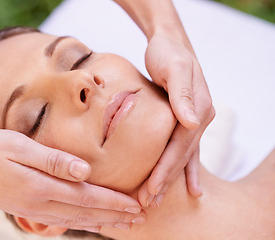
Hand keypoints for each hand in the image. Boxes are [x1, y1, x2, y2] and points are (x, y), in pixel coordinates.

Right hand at [0, 130, 142, 230]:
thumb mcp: (19, 146)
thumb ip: (53, 160)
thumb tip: (85, 171)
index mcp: (40, 187)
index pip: (87, 197)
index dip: (114, 203)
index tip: (136, 206)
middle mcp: (39, 204)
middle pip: (85, 213)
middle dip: (114, 216)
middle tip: (139, 219)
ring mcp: (31, 210)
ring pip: (75, 220)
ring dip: (101, 222)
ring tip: (122, 224)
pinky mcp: (25, 208)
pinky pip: (60, 220)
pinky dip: (81, 222)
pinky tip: (88, 221)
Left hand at [138, 28, 214, 206]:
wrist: (170, 44)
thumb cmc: (168, 53)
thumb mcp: (174, 67)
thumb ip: (182, 93)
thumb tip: (192, 122)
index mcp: (198, 108)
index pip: (180, 145)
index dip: (166, 168)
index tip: (151, 188)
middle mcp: (200, 117)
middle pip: (181, 155)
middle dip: (165, 179)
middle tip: (148, 202)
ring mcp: (194, 121)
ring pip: (183, 156)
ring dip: (172, 179)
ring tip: (159, 199)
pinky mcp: (184, 121)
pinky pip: (186, 149)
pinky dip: (186, 168)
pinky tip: (190, 186)